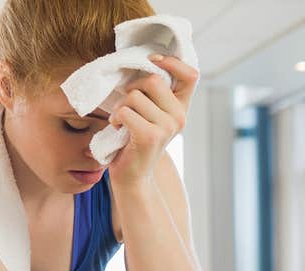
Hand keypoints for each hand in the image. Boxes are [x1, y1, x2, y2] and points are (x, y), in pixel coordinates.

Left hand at [106, 54, 198, 191]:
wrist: (132, 176)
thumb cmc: (135, 140)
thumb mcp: (150, 114)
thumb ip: (153, 94)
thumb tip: (144, 62)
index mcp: (181, 108)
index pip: (190, 75)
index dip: (171, 62)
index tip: (152, 60)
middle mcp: (179, 116)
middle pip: (153, 80)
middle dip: (131, 88)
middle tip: (125, 104)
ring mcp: (167, 126)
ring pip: (135, 95)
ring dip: (119, 106)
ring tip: (120, 121)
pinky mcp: (150, 136)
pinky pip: (125, 112)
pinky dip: (115, 118)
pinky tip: (117, 129)